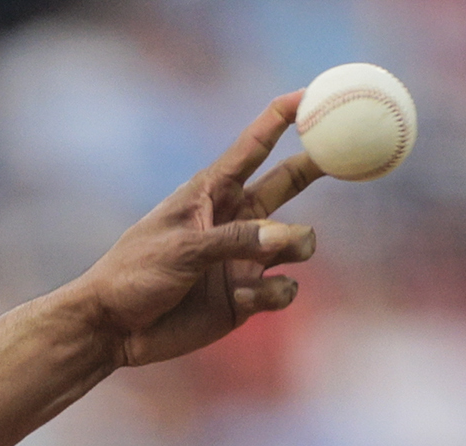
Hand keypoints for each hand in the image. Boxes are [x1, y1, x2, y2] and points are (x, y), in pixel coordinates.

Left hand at [66, 92, 324, 368]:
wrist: (113, 330)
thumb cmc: (134, 275)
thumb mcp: (181, 249)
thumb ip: (235, 240)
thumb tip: (292, 239)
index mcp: (211, 194)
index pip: (254, 146)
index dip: (283, 117)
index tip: (313, 94)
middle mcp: (234, 221)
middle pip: (289, 182)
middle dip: (320, 164)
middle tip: (353, 152)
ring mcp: (243, 259)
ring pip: (298, 242)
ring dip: (297, 245)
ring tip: (276, 256)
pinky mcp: (247, 297)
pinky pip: (284, 288)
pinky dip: (273, 292)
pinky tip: (244, 298)